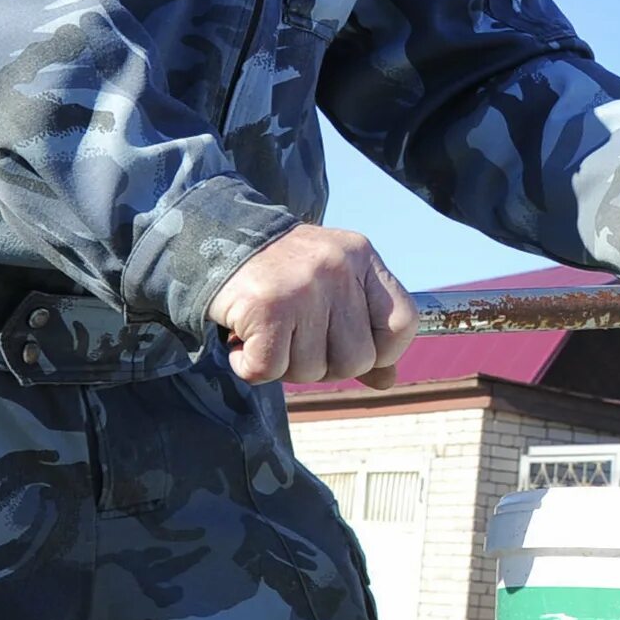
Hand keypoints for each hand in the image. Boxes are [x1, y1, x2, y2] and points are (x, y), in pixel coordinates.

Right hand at [209, 225, 417, 386]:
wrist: (216, 239)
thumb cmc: (283, 272)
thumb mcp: (333, 286)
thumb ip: (363, 330)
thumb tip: (386, 380)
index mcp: (361, 257)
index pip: (403, 323)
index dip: (385, 353)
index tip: (357, 352)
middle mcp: (336, 268)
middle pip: (357, 359)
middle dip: (325, 364)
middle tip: (297, 339)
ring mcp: (302, 288)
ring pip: (312, 370)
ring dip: (285, 364)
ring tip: (270, 331)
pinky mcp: (264, 308)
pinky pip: (269, 370)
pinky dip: (250, 365)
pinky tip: (244, 338)